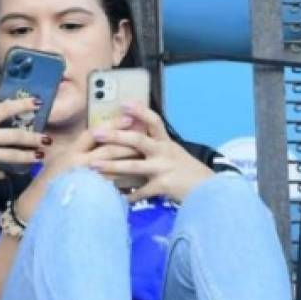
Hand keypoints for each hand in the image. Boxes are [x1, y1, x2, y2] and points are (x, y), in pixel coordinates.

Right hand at [0, 97, 47, 183]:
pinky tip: (7, 174)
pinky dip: (3, 174)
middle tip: (46, 139)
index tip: (37, 102)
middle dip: (34, 138)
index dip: (23, 105)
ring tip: (39, 158)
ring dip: (28, 157)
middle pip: (16, 135)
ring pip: (13, 156)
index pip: (5, 109)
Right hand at [15, 121, 137, 220]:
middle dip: (128, 143)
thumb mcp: (59, 164)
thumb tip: (97, 147)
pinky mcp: (87, 193)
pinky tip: (136, 184)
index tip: (128, 119)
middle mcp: (75, 162)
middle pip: (107, 148)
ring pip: (112, 167)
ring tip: (145, 158)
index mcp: (70, 152)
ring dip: (130, 162)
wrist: (34, 209)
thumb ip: (77, 155)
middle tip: (145, 138)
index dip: (111, 124)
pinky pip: (109, 187)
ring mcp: (82, 178)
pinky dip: (123, 184)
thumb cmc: (47, 187)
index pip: (93, 133)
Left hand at [88, 103, 213, 202]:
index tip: (123, 103)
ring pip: (133, 166)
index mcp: (165, 142)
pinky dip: (125, 195)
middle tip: (96, 133)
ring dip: (111, 165)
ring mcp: (163, 169)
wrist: (206, 189)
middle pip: (138, 140)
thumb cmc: (183, 170)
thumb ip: (153, 144)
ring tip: (94, 165)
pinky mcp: (163, 186)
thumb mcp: (171, 152)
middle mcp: (164, 152)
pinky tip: (112, 196)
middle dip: (115, 136)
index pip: (153, 121)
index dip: (139, 111)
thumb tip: (131, 133)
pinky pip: (139, 191)